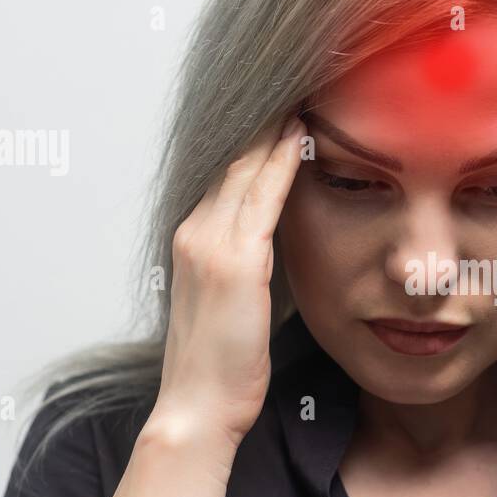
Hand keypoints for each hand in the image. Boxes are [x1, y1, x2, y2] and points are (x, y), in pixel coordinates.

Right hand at [150, 116, 306, 446]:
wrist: (197, 409)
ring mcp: (210, 243)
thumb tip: (270, 253)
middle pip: (233, 160)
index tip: (282, 112)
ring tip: (304, 96)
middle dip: (264, 124)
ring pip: (245, 168)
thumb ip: (244, 270)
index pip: (226, 175)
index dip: (253, 142)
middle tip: (297, 87)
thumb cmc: (221, 369)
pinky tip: (302, 135)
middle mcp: (195, 232)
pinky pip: (262, 196)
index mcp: (192, 241)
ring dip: (274, 131)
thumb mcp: (230, 307)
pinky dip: (282, 161)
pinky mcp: (235, 260)